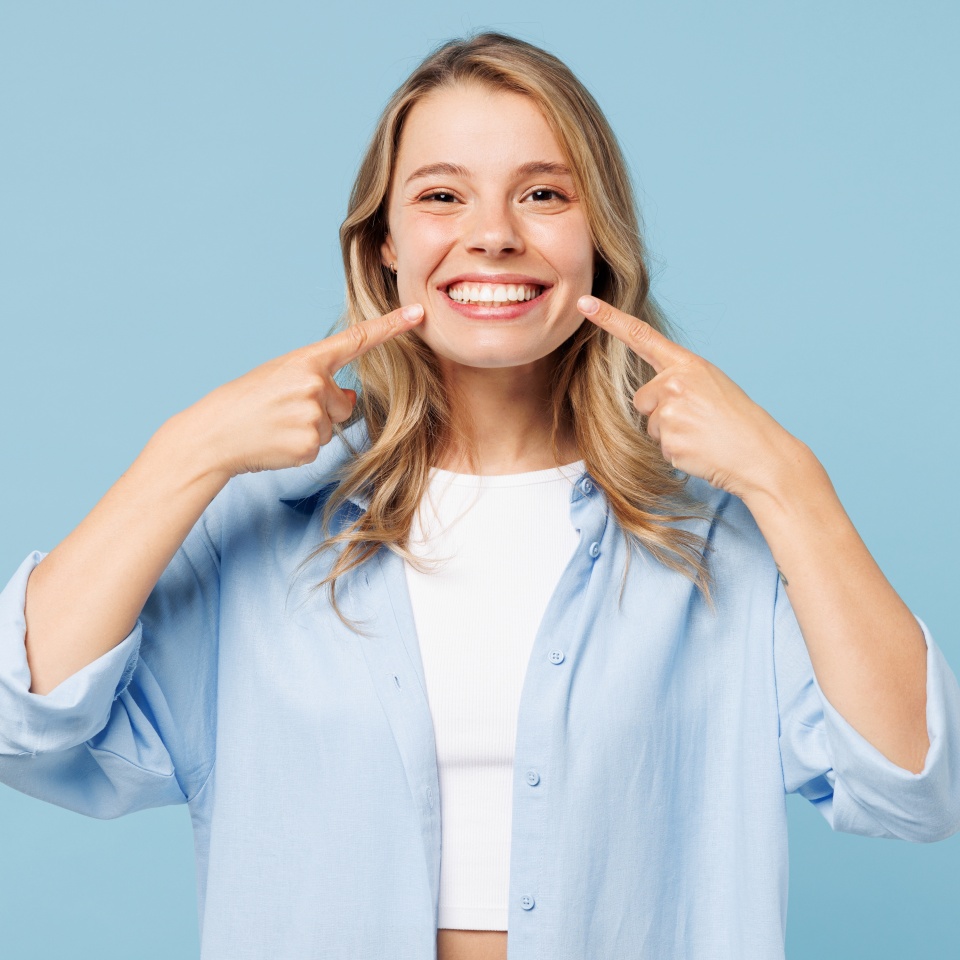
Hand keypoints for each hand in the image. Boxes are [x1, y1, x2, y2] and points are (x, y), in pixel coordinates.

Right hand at [175, 304, 424, 479]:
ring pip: (331, 426)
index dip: (390, 326)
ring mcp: (313, 415)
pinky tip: (277, 442)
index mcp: (306, 360)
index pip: (356, 340)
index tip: (418, 313)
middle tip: (281, 411)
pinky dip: (300, 448)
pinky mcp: (309, 444)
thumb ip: (318, 380)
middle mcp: (314, 384)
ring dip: (309, 429)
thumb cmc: (246, 402)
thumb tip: (350, 396)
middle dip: (321, 410)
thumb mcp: (281, 378)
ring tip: (276, 425)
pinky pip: (319, 447)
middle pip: (343, 402)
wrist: (213, 434)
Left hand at [577, 295, 801, 499]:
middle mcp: (675, 382)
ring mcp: (670, 411)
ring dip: (669, 434)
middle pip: (642, 398)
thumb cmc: (738, 422)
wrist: (761, 455)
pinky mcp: (669, 439)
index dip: (610, 319)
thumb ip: (679, 381)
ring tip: (702, 435)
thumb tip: (652, 394)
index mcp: (688, 364)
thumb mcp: (711, 385)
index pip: (641, 336)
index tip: (584, 304)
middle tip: (698, 421)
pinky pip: (659, 447)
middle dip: (661, 413)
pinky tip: (700, 450)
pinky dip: (677, 453)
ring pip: (649, 425)